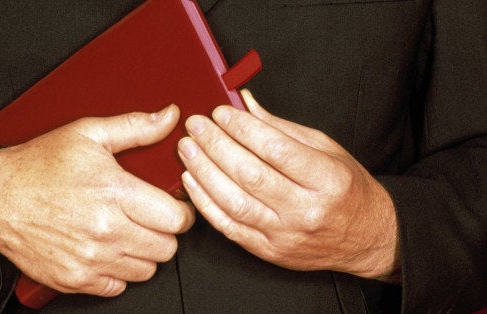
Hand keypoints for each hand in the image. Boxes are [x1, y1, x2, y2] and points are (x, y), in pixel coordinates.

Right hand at [0, 105, 194, 296]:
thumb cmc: (37, 167)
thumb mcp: (87, 134)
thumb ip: (135, 127)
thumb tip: (169, 117)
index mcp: (114, 192)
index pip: (176, 219)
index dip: (182, 213)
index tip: (175, 208)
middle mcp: (105, 230)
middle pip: (166, 248)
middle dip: (164, 233)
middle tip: (150, 220)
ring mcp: (90, 259)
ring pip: (146, 270)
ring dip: (143, 253)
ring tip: (128, 233)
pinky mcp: (75, 279)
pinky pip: (118, 287)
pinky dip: (118, 272)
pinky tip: (108, 250)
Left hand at [177, 90, 399, 281]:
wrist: (366, 239)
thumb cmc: (347, 189)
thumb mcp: (327, 149)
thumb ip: (282, 127)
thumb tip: (244, 102)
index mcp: (328, 180)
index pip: (276, 150)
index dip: (242, 128)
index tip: (220, 112)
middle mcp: (306, 210)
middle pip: (250, 175)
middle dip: (215, 145)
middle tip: (195, 126)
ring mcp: (285, 235)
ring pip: (233, 202)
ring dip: (203, 172)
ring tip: (187, 148)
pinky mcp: (269, 251)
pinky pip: (228, 227)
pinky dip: (204, 202)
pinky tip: (191, 180)